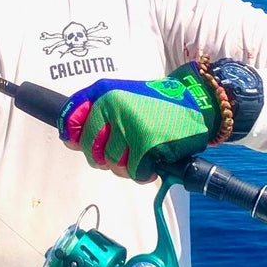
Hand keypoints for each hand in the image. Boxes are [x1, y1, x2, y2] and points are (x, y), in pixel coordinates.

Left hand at [57, 63, 223, 181]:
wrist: (195, 102)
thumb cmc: (156, 104)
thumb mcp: (122, 97)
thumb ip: (95, 115)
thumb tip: (71, 140)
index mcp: (103, 92)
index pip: (71, 120)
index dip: (76, 138)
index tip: (84, 144)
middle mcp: (113, 105)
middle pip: (91, 150)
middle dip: (105, 158)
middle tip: (124, 152)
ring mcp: (130, 124)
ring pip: (113, 164)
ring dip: (127, 167)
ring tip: (142, 155)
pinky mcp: (148, 143)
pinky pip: (135, 172)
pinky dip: (144, 173)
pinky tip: (153, 162)